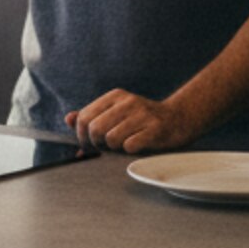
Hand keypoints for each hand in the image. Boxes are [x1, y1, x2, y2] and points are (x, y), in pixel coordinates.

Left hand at [65, 90, 196, 153]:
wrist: (180, 119)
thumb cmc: (143, 121)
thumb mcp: (117, 113)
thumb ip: (92, 116)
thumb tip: (68, 119)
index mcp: (115, 96)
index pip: (84, 117)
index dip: (82, 135)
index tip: (90, 144)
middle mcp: (128, 102)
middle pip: (95, 129)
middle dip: (96, 144)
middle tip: (106, 148)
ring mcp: (142, 114)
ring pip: (111, 139)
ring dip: (114, 149)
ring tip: (124, 145)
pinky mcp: (155, 128)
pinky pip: (130, 146)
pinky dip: (129, 151)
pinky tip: (137, 146)